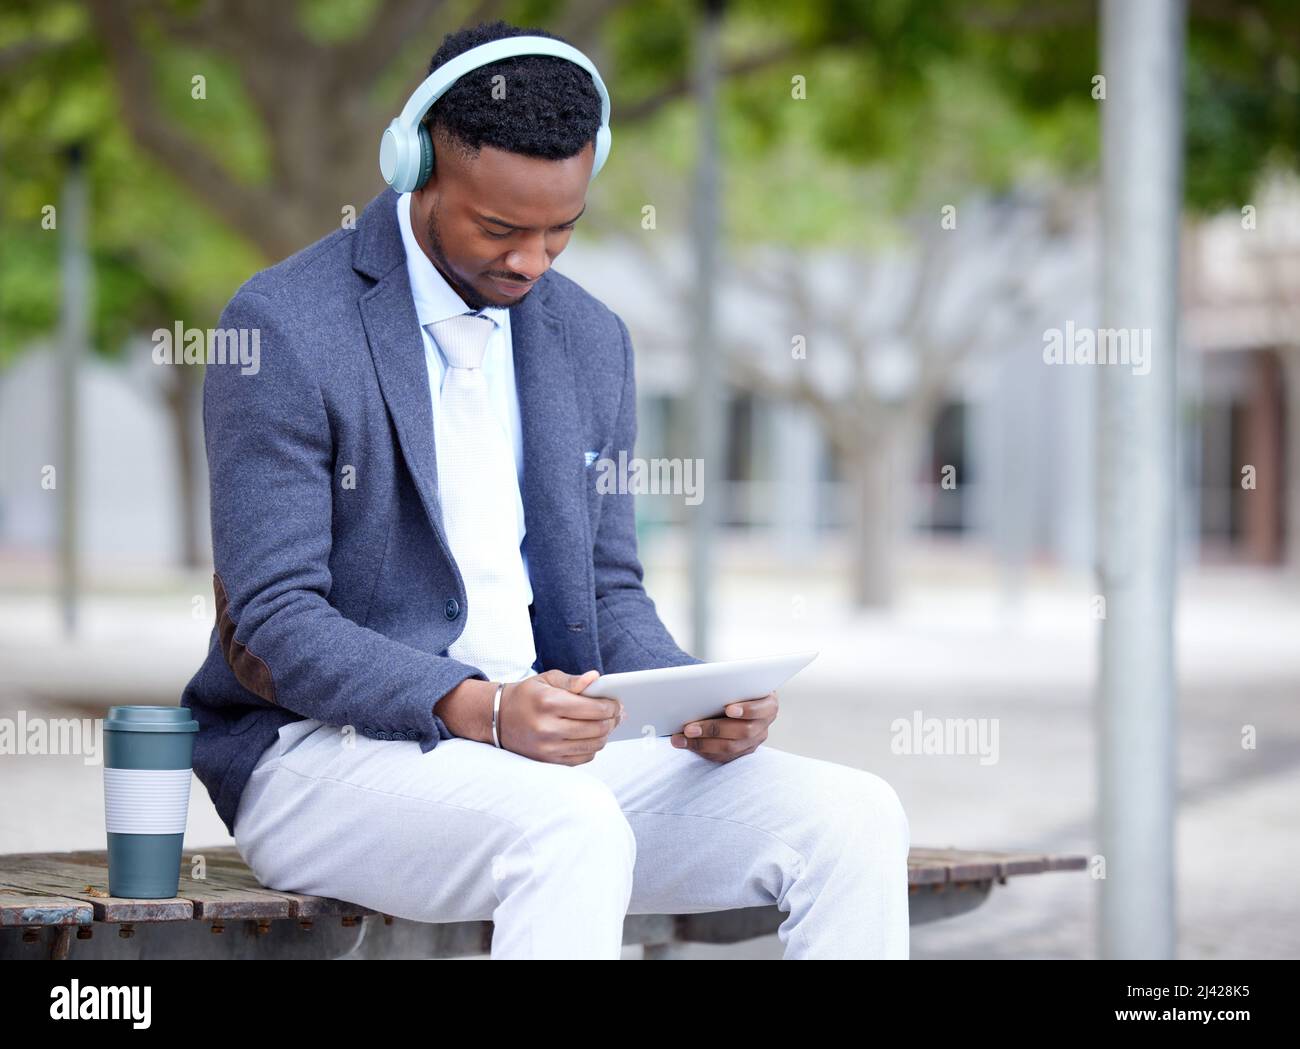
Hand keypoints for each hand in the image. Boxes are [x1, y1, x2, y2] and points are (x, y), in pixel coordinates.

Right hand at [498, 668, 624, 764]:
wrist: (498, 718)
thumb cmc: (527, 695)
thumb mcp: (547, 679)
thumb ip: (573, 680)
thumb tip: (596, 678)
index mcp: (550, 703)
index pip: (594, 709)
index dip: (612, 706)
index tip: (618, 703)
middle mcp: (548, 728)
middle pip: (597, 729)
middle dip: (612, 720)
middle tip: (617, 714)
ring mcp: (548, 748)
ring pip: (593, 746)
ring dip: (605, 735)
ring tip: (607, 725)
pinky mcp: (548, 761)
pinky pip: (582, 758)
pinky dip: (592, 748)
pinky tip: (592, 737)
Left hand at [671, 691, 777, 763]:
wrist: (735, 697)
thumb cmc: (734, 685)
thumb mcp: (735, 680)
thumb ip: (727, 683)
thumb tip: (700, 683)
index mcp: (769, 703)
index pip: (762, 709)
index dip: (747, 710)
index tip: (728, 709)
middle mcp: (764, 724)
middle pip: (743, 732)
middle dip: (713, 729)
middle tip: (689, 727)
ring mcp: (754, 741)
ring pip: (730, 748)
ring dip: (701, 743)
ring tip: (679, 738)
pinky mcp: (740, 752)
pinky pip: (722, 756)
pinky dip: (701, 750)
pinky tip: (684, 743)